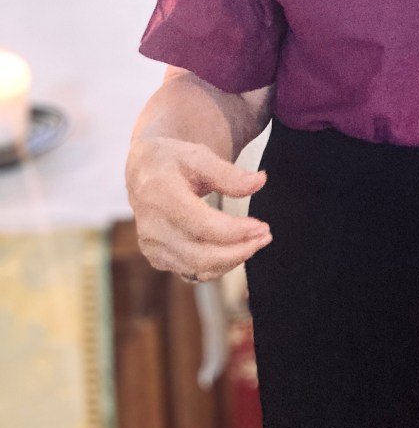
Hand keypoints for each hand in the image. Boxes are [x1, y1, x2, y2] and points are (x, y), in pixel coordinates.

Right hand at [126, 136, 271, 280]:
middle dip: (239, 251)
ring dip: (233, 260)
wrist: (144, 172)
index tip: (262, 227)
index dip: (235, 231)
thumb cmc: (174, 160)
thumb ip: (229, 173)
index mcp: (160, 196)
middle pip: (201, 255)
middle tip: (265, 237)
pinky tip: (237, 249)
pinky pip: (192, 271)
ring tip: (257, 242)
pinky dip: (218, 264)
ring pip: (198, 268)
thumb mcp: (199, 156)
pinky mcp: (157, 258)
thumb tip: (260, 182)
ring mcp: (152, 246)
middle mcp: (152, 227)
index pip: (202, 225)